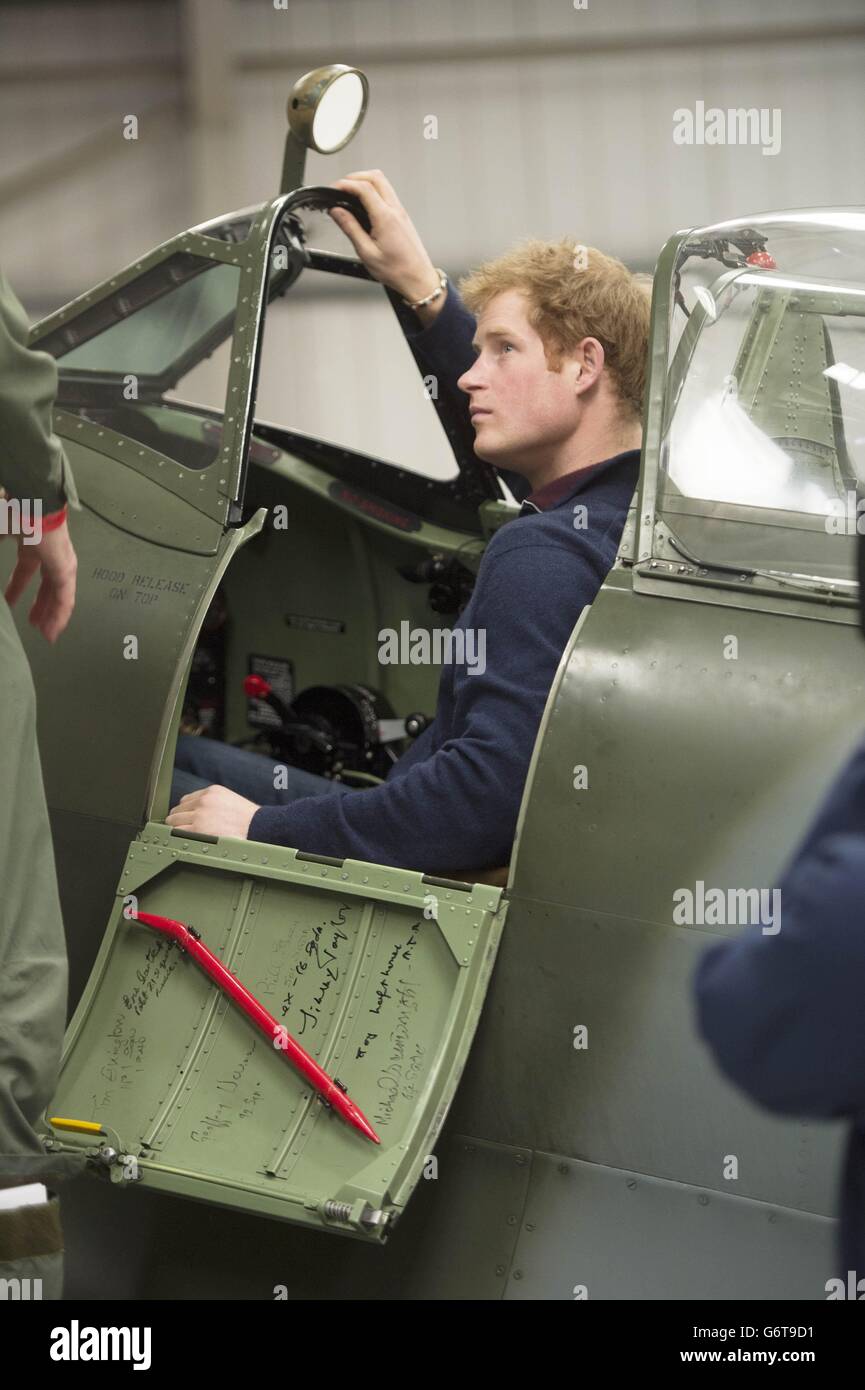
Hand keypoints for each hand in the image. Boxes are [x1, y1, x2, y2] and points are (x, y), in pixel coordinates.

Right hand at [3, 518, 76, 641]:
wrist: (29, 502)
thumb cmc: (12, 512)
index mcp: (31, 544)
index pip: (25, 572)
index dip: (16, 589)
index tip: (9, 602)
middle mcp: (48, 554)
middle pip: (46, 587)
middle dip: (40, 606)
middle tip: (34, 622)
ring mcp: (60, 562)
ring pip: (59, 595)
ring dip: (52, 615)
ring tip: (46, 633)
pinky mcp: (66, 569)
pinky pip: (65, 598)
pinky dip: (59, 615)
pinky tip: (53, 629)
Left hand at [165, 785, 259, 839]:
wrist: (257, 828)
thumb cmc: (247, 819)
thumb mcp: (229, 800)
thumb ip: (212, 803)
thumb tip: (195, 813)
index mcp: (211, 792)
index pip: (186, 800)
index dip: (186, 811)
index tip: (188, 819)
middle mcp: (203, 801)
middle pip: (177, 810)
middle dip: (180, 819)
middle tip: (185, 829)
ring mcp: (199, 816)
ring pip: (173, 821)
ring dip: (177, 828)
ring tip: (184, 836)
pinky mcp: (198, 830)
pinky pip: (176, 833)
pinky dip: (178, 837)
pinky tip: (184, 841)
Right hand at [328, 169, 441, 306]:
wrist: (418, 279)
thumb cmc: (397, 271)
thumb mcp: (366, 252)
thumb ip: (350, 228)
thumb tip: (337, 212)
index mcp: (385, 218)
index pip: (364, 188)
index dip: (345, 184)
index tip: (334, 189)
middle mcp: (395, 210)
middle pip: (375, 177)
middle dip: (355, 177)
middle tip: (341, 187)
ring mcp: (401, 211)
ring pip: (383, 183)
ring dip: (365, 182)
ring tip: (350, 194)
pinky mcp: (402, 216)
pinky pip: (387, 194)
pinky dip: (374, 191)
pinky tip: (364, 204)